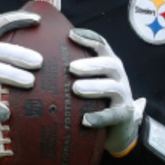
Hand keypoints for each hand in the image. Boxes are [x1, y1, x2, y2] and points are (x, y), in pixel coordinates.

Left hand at [68, 29, 144, 155]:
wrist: (119, 129)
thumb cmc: (96, 100)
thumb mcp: (89, 82)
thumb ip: (74, 70)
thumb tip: (40, 57)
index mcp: (109, 64)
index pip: (102, 45)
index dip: (89, 38)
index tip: (70, 34)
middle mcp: (119, 77)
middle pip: (110, 64)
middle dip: (90, 64)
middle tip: (71, 68)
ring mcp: (123, 96)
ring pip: (112, 87)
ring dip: (94, 86)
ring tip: (76, 89)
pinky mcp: (124, 116)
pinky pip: (113, 115)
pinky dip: (99, 117)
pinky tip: (85, 120)